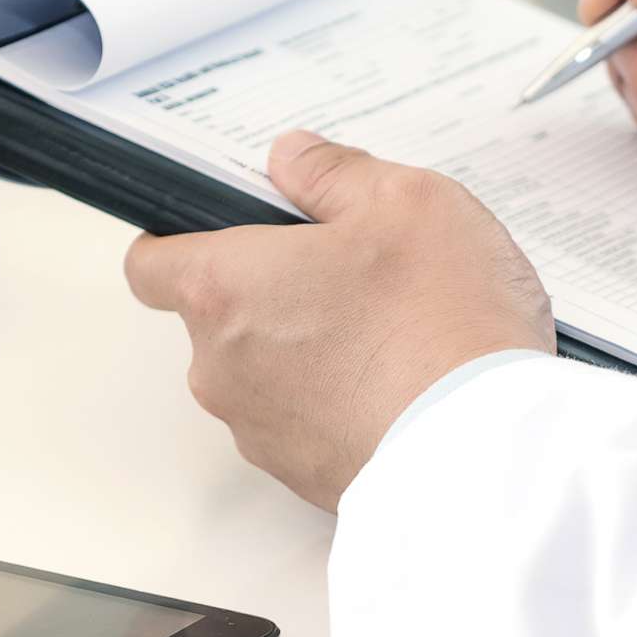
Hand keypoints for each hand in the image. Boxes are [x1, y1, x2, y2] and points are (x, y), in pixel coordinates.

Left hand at [124, 131, 552, 509]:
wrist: (487, 452)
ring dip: (313, 349)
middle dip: (277, 291)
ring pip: (268, 373)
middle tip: (354, 272)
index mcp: (224, 289)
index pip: (150, 264)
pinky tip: (405, 385)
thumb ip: (332, 172)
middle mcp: (222, 368)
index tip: (231, 228)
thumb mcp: (405, 202)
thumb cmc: (442, 323)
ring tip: (395, 332)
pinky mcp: (304, 477)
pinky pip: (308, 424)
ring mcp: (260, 432)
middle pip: (221, 316)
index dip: (182, 238)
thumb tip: (291, 160)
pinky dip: (342, 402)